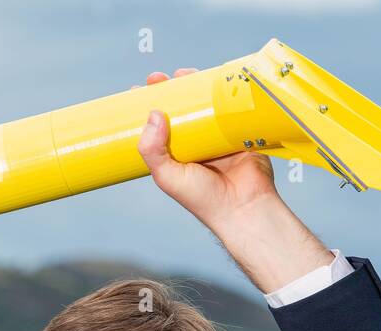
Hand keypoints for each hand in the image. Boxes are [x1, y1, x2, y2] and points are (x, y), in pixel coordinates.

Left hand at [134, 69, 277, 228]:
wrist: (243, 206)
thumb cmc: (203, 198)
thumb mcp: (168, 176)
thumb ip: (153, 150)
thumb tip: (153, 114)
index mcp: (175, 155)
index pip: (157, 126)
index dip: (148, 108)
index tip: (137, 91)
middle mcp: (195, 144)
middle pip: (180, 110)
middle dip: (169, 92)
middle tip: (157, 78)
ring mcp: (217, 136)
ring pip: (204, 105)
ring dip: (194, 86)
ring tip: (183, 74)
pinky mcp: (239, 130)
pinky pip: (231, 106)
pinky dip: (224, 92)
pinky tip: (215, 77)